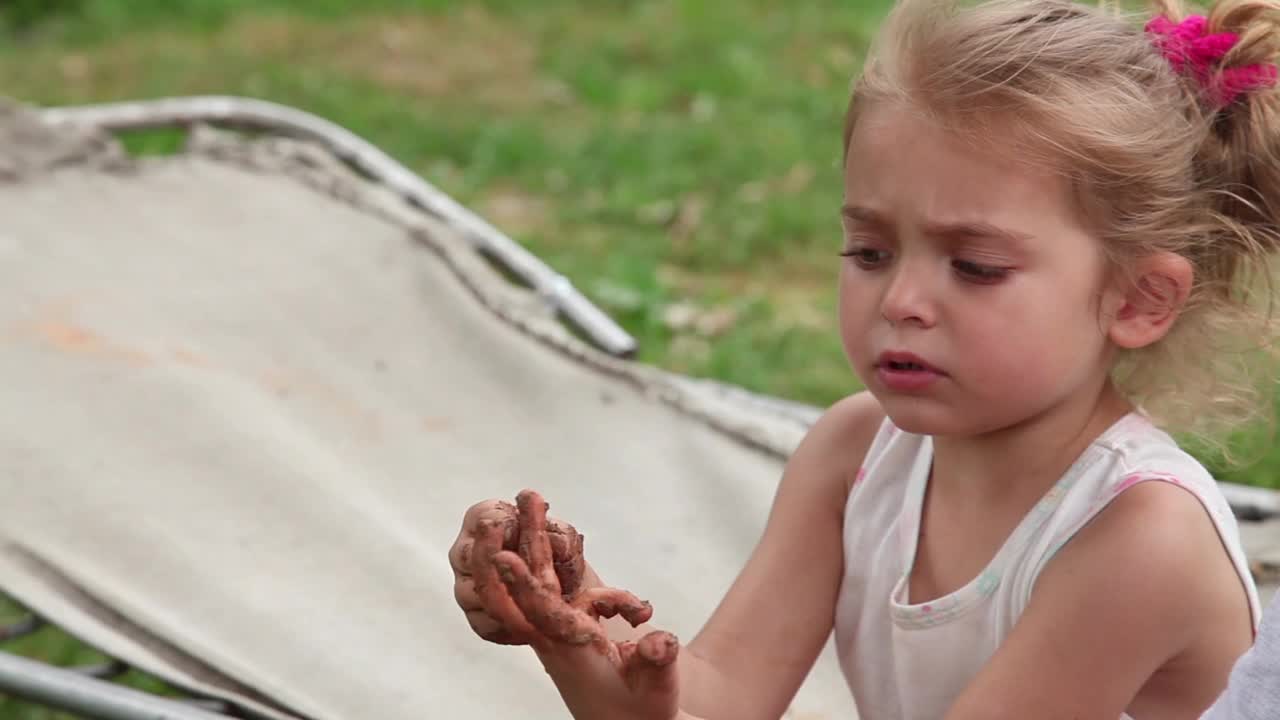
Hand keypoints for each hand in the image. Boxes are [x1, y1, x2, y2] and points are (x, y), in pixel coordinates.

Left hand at [470, 489, 681, 719]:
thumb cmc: (643, 712)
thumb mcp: (658, 689)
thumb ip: (657, 661)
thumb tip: (660, 640)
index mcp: (570, 651)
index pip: (540, 612)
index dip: (521, 584)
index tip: (501, 556)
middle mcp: (556, 634)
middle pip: (533, 582)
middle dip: (524, 540)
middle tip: (525, 497)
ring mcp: (561, 624)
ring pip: (541, 576)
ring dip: (535, 538)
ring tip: (534, 499)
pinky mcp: (570, 619)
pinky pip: (558, 581)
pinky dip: (554, 554)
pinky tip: (555, 529)